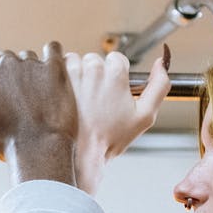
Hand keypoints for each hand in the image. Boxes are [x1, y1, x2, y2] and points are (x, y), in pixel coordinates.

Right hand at [0, 42, 77, 185]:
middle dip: (5, 72)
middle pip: (3, 57)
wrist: (41, 150)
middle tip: (11, 93)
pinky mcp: (56, 69)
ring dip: (28, 69)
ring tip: (34, 92)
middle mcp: (8, 64)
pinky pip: (52, 49)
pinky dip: (50, 56)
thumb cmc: (7, 144)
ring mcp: (33, 65)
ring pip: (27, 57)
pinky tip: (49, 69)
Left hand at [66, 49, 169, 193]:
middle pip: (95, 60)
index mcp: (116, 72)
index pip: (117, 59)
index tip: (110, 93)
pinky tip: (63, 98)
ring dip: (77, 74)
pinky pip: (55, 68)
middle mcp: (92, 67)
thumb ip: (159, 86)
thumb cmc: (110, 138)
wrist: (79, 153)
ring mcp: (70, 72)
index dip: (115, 77)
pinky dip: (59, 79)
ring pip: (75, 61)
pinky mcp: (51, 79)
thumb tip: (161, 62)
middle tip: (93, 100)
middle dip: (95, 75)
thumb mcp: (144, 116)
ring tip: (78, 100)